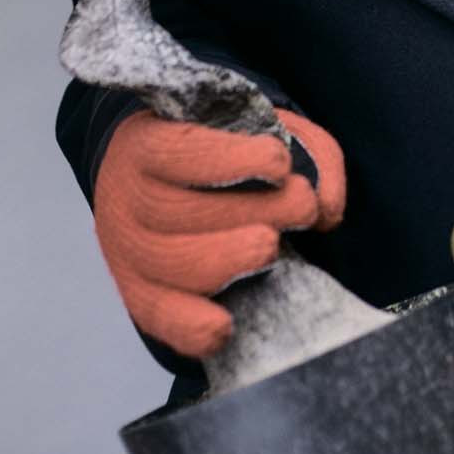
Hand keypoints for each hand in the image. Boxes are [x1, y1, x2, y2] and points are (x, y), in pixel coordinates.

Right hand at [93, 105, 345, 357]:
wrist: (147, 178)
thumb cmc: (217, 149)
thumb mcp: (260, 125)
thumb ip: (307, 150)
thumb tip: (327, 209)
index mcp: (148, 143)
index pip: (183, 153)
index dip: (235, 160)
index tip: (280, 163)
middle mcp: (127, 198)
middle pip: (182, 212)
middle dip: (257, 210)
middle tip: (300, 205)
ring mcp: (126, 251)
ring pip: (178, 266)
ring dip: (237, 258)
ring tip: (272, 244)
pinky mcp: (138, 295)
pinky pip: (161, 319)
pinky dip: (195, 328)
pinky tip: (227, 325)